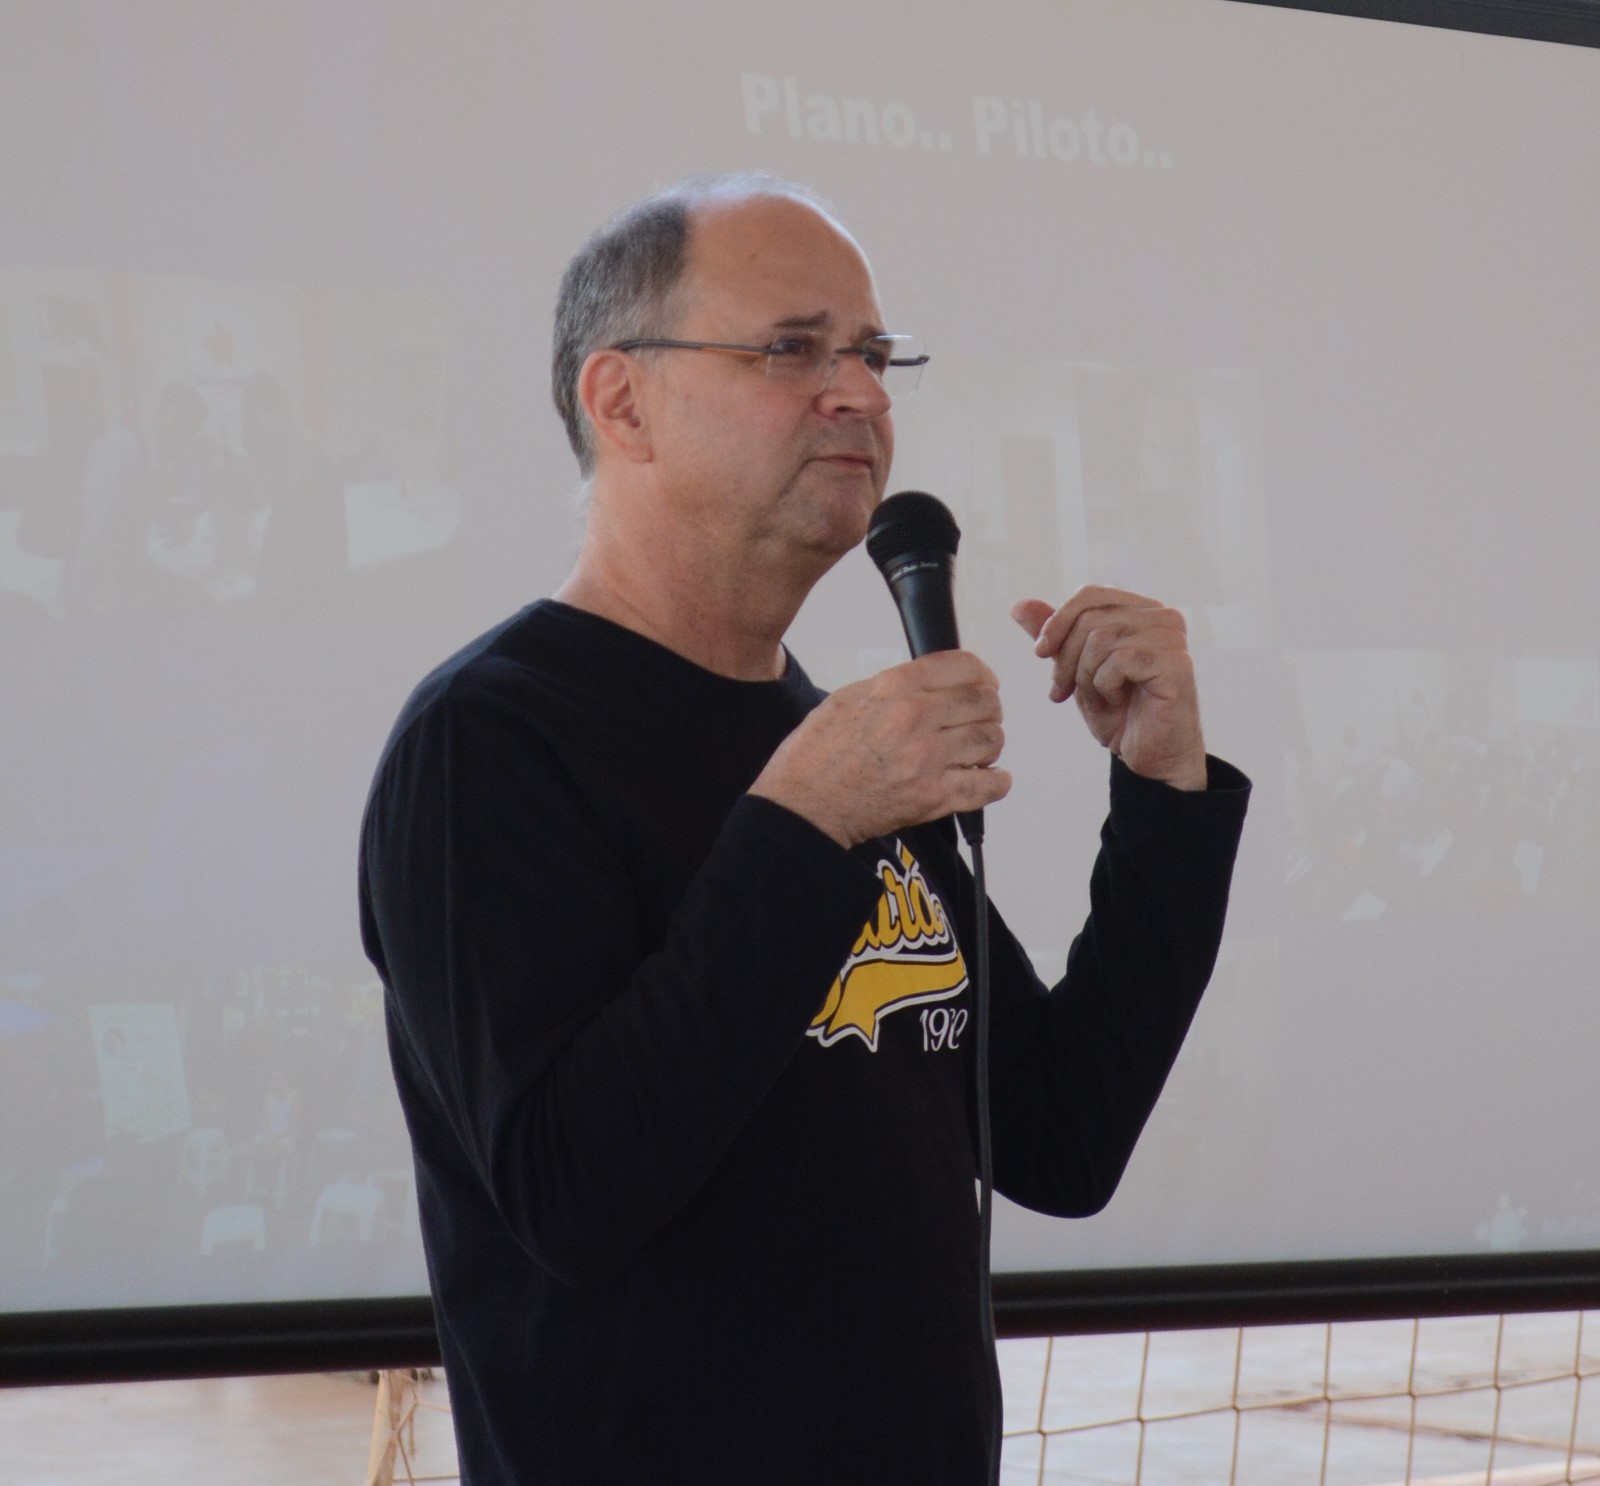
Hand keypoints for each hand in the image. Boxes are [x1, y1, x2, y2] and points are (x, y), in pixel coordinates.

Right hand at [750, 650, 1010, 847]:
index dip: (981, 674)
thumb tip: (928, 682)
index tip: (984, 683)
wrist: (803, 805)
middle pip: (983, 701)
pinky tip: (991, 778)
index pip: (962, 666)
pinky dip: (998, 781)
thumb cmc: (816, 756)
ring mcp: (928, 759)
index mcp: (893, 688)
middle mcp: (915, 718)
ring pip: (991, 740)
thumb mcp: (846, 698)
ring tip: (978, 751)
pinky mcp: (933, 797)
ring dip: (990, 744)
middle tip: (981, 719)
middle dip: (988, 709)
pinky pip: (988, 785)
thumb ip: (891, 686)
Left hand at [1011, 587, 1206, 790]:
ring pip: (1100, 640)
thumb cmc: (1119, 712)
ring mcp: (1172, 639)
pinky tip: (1118, 701)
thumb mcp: (1076, 668)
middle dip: (1065, 658)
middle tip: (1060, 690)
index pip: (1090, 595)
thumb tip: (1018, 604)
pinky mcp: (1176, 665)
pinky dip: (1105, 687)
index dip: (1057, 622)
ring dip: (1085, 676)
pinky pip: (1118, 661)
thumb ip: (1055, 635)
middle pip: (1090, 618)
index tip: (1040, 653)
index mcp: (1143, 610)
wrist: (1150, 757)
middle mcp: (1164, 617)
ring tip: (1097, 698)